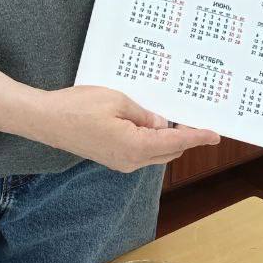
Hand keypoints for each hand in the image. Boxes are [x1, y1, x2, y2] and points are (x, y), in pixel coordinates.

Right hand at [33, 85, 220, 172]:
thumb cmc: (78, 107)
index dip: (197, 137)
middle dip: (184, 137)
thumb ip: (144, 114)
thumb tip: (161, 123)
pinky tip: (150, 121)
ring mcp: (120, 162)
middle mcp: (130, 160)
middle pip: (168, 151)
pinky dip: (151, 139)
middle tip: (193, 116)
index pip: (175, 142)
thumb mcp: (118, 101)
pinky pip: (140, 151)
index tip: (215, 134)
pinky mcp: (111, 157)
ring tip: (173, 115)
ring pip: (155, 152)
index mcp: (135, 146)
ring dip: (167, 138)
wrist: (47, 120)